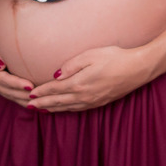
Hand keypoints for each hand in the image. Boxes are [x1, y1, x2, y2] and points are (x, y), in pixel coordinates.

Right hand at [0, 28, 32, 105]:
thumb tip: (0, 65)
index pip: (2, 79)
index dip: (16, 83)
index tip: (29, 85)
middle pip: (8, 91)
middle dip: (24, 95)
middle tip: (39, 95)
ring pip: (11, 96)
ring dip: (25, 100)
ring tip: (39, 102)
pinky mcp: (1, 87)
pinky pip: (13, 96)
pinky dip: (23, 101)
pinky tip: (35, 103)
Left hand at [26, 45, 153, 112]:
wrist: (137, 69)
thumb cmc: (115, 57)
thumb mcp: (91, 55)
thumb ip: (71, 65)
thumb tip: (55, 75)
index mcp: (79, 83)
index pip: (55, 89)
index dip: (41, 92)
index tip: (29, 94)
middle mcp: (84, 96)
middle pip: (58, 102)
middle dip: (42, 103)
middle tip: (28, 106)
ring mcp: (92, 101)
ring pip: (67, 107)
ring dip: (52, 109)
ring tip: (40, 109)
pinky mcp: (99, 102)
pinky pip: (77, 109)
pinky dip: (65, 109)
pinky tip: (62, 108)